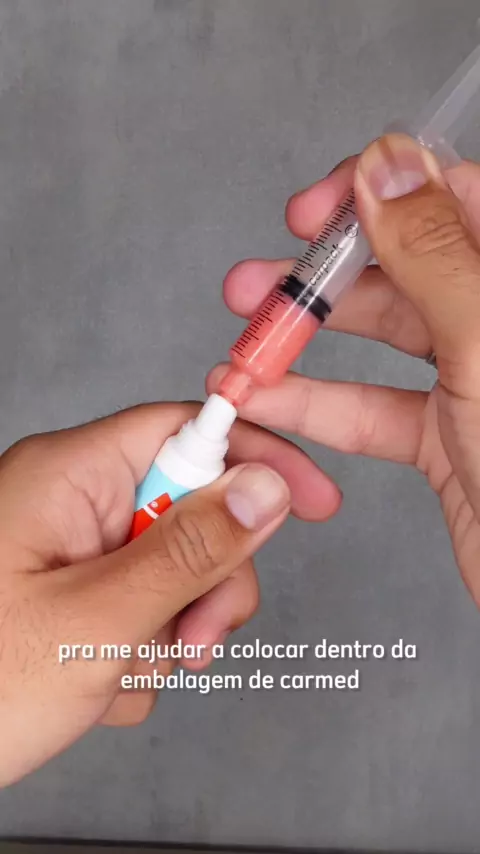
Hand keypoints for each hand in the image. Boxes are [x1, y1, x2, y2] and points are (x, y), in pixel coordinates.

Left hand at [0, 402, 339, 785]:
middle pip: (191, 509)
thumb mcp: (95, 622)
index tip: (312, 500)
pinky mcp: (71, 592)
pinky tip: (95, 688)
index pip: (186, 429)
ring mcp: (70, 549)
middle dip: (207, 583)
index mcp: (67, 476)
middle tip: (192, 641)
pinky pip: (141, 608)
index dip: (256, 456)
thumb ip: (190, 551)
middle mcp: (71, 502)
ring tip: (115, 679)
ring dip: (168, 633)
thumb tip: (266, 486)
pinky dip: (138, 654)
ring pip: (172, 570)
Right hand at [209, 133, 479, 602]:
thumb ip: (435, 253)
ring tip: (247, 343)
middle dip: (320, 275)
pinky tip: (267, 402)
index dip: (373, 192)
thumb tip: (388, 164)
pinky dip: (314, 407)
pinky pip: (370, 410)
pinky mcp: (444, 440)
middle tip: (257, 284)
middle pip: (400, 268)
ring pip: (378, 340)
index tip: (313, 213)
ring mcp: (471, 382)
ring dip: (305, 342)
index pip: (446, 195)